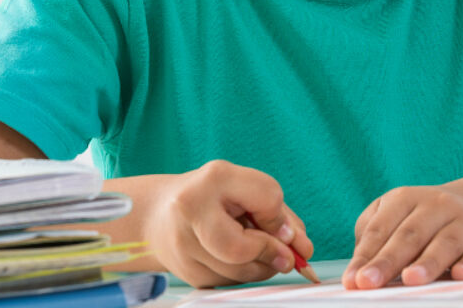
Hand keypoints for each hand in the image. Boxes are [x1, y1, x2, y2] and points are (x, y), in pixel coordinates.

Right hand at [143, 159, 313, 287]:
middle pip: (243, 249)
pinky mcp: (187, 273)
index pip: (266, 200)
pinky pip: (231, 282)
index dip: (281, 218)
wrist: (159, 214)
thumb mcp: (245, 188)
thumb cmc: (213, 198)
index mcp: (213, 179)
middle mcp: (190, 210)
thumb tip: (302, 250)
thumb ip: (278, 214)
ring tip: (263, 251)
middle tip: (287, 256)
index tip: (284, 226)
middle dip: (271, 254)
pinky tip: (240, 258)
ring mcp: (183, 245)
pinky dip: (246, 274)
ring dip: (264, 267)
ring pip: (240, 272)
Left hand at [342, 184, 462, 289]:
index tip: (352, 280)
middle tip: (369, 282)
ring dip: (428, 262)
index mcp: (405, 198)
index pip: (381, 228)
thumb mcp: (396, 215)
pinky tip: (460, 274)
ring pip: (445, 243)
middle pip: (410, 235)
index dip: (365, 255)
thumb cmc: (426, 220)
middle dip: (388, 261)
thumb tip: (357, 270)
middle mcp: (436, 206)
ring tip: (410, 279)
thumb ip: (373, 237)